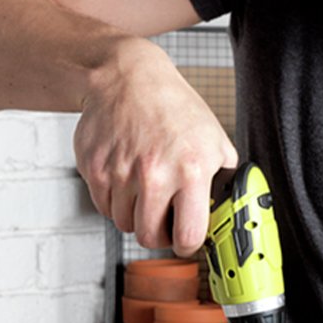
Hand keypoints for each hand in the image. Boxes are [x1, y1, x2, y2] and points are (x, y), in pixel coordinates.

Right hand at [74, 42, 236, 254]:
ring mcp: (119, 172)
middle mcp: (153, 174)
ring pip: (123, 223)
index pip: (188, 236)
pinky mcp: (94, 168)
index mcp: (190, 169)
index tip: (185, 239)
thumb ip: (223, 177)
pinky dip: (114, 201)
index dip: (187, 245)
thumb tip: (228, 210)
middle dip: (158, 234)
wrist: (127, 78)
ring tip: (143, 191)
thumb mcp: (214, 138)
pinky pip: (103, 206)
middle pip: (149, 237)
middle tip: (162, 220)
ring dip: (134, 215)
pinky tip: (124, 179)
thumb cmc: (172, 106)